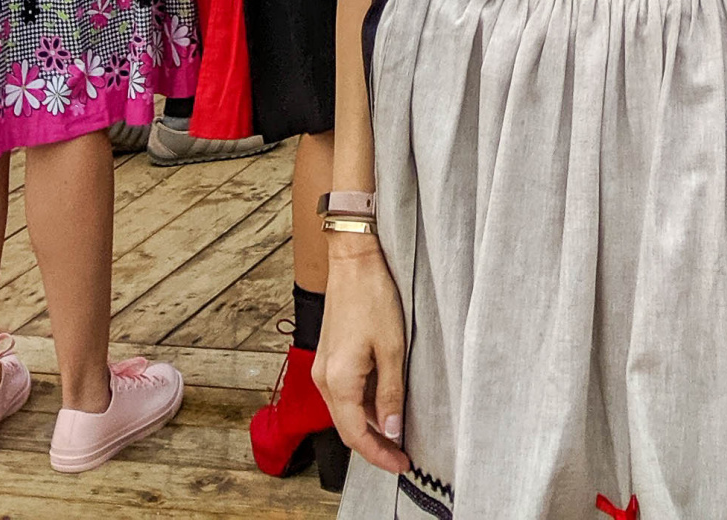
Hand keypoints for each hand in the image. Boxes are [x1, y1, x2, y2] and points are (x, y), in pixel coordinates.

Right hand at [317, 242, 409, 474]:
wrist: (353, 260)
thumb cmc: (373, 297)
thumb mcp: (392, 347)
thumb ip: (391, 392)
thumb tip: (392, 430)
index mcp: (338, 380)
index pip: (356, 435)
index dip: (379, 455)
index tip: (402, 464)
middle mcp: (324, 378)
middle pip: (347, 427)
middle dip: (375, 445)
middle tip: (403, 455)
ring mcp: (323, 367)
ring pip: (345, 411)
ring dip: (369, 426)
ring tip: (398, 433)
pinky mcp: (329, 357)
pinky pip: (344, 393)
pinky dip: (363, 405)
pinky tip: (384, 404)